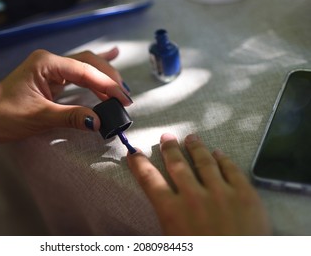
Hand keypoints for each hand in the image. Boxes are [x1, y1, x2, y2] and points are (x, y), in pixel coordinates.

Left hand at [0, 48, 131, 145]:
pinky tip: (112, 55)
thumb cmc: (5, 116)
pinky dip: (95, 68)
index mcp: (45, 63)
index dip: (106, 84)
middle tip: (124, 98)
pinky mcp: (52, 77)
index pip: (84, 70)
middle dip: (109, 79)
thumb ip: (71, 117)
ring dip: (105, 77)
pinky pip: (79, 70)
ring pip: (86, 66)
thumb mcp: (40, 117)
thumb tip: (99, 121)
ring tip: (121, 90)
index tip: (122, 98)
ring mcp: (51, 68)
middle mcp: (50, 61)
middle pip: (88, 63)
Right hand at [127, 133, 270, 234]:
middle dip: (169, 148)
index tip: (133, 153)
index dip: (139, 164)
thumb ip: (165, 221)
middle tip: (166, 137)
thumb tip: (155, 210)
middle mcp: (194, 197)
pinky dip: (223, 159)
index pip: (149, 180)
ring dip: (195, 147)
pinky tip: (218, 153)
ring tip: (191, 137)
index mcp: (172, 212)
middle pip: (177, 165)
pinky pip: (232, 169)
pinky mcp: (245, 195)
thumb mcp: (173, 243)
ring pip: (204, 162)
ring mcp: (222, 194)